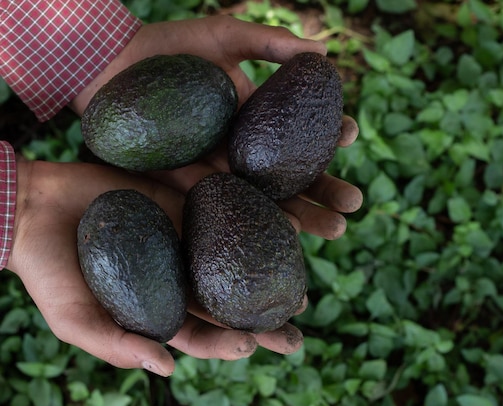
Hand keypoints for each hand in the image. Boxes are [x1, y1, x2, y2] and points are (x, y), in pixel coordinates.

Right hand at [6, 160, 304, 376]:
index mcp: (158, 310)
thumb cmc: (49, 271)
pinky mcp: (185, 205)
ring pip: (236, 261)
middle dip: (262, 320)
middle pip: (228, 303)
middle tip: (296, 332)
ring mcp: (185, 241)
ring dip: (268, 273)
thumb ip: (117, 345)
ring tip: (300, 284)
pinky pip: (225, 215)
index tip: (251, 346)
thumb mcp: (74, 318)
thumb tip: (167, 368)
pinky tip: (283, 227)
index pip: (201, 335)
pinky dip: (252, 223)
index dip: (225, 343)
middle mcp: (179, 277)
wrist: (35, 208)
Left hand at [71, 15, 363, 238]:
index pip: (301, 133)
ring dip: (304, 217)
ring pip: (268, 201)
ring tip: (336, 230)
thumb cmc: (170, 48)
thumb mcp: (225, 38)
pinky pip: (227, 208)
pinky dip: (257, 221)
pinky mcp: (190, 188)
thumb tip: (324, 52)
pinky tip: (285, 233)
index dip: (329, 136)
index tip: (350, 134)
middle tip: (355, 204)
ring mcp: (218, 172)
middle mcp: (242, 151)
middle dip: (326, 191)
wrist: (111, 66)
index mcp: (255, 119)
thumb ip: (271, 44)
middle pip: (292, 177)